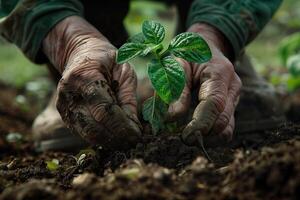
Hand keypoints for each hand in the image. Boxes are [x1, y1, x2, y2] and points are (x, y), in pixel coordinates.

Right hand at [43, 16, 140, 149]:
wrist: (80, 53)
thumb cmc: (106, 60)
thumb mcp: (124, 71)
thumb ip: (128, 98)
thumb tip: (135, 127)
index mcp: (84, 75)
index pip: (103, 109)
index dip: (122, 126)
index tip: (137, 135)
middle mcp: (69, 93)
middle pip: (94, 125)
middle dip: (117, 137)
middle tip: (135, 142)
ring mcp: (64, 105)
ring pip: (87, 133)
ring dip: (109, 142)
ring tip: (127, 142)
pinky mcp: (65, 114)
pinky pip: (83, 132)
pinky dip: (101, 138)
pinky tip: (115, 138)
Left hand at [168, 23, 241, 144]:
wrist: (206, 44)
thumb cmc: (187, 53)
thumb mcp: (177, 65)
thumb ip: (176, 90)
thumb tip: (170, 118)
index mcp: (219, 72)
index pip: (215, 103)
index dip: (201, 123)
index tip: (185, 136)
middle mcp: (232, 86)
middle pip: (224, 120)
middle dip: (204, 134)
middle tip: (184, 139)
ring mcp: (235, 97)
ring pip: (228, 128)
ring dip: (209, 138)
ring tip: (190, 137)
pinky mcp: (231, 106)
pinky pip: (226, 127)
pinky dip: (212, 135)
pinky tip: (198, 133)